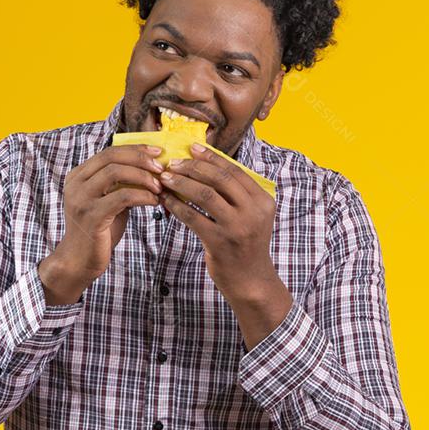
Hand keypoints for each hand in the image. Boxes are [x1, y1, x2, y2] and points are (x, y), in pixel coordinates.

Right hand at [40, 144, 163, 303]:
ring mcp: (81, 199)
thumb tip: (150, 169)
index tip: (157, 152)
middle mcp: (76, 183)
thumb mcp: (108, 201)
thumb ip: (120, 185)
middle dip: (140, 159)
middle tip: (161, 168)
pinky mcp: (91, 215)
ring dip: (143, 177)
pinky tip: (154, 202)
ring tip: (159, 187)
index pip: (108, 152)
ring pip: (116, 173)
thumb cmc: (98, 231)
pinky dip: (143, 196)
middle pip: (111, 157)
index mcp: (78, 176)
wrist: (80, 261)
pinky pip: (122, 197)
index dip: (135, 149)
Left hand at [156, 143, 282, 306]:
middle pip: (219, 179)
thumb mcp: (251, 216)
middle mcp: (253, 212)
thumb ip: (236, 194)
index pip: (234, 171)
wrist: (250, 280)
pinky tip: (166, 200)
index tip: (192, 148)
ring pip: (204, 195)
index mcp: (263, 201)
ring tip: (165, 179)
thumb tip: (207, 166)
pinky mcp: (219, 243)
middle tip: (173, 163)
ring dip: (181, 184)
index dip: (211, 157)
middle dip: (193, 168)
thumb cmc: (244, 244)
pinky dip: (177, 206)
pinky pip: (193, 217)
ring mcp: (237, 228)